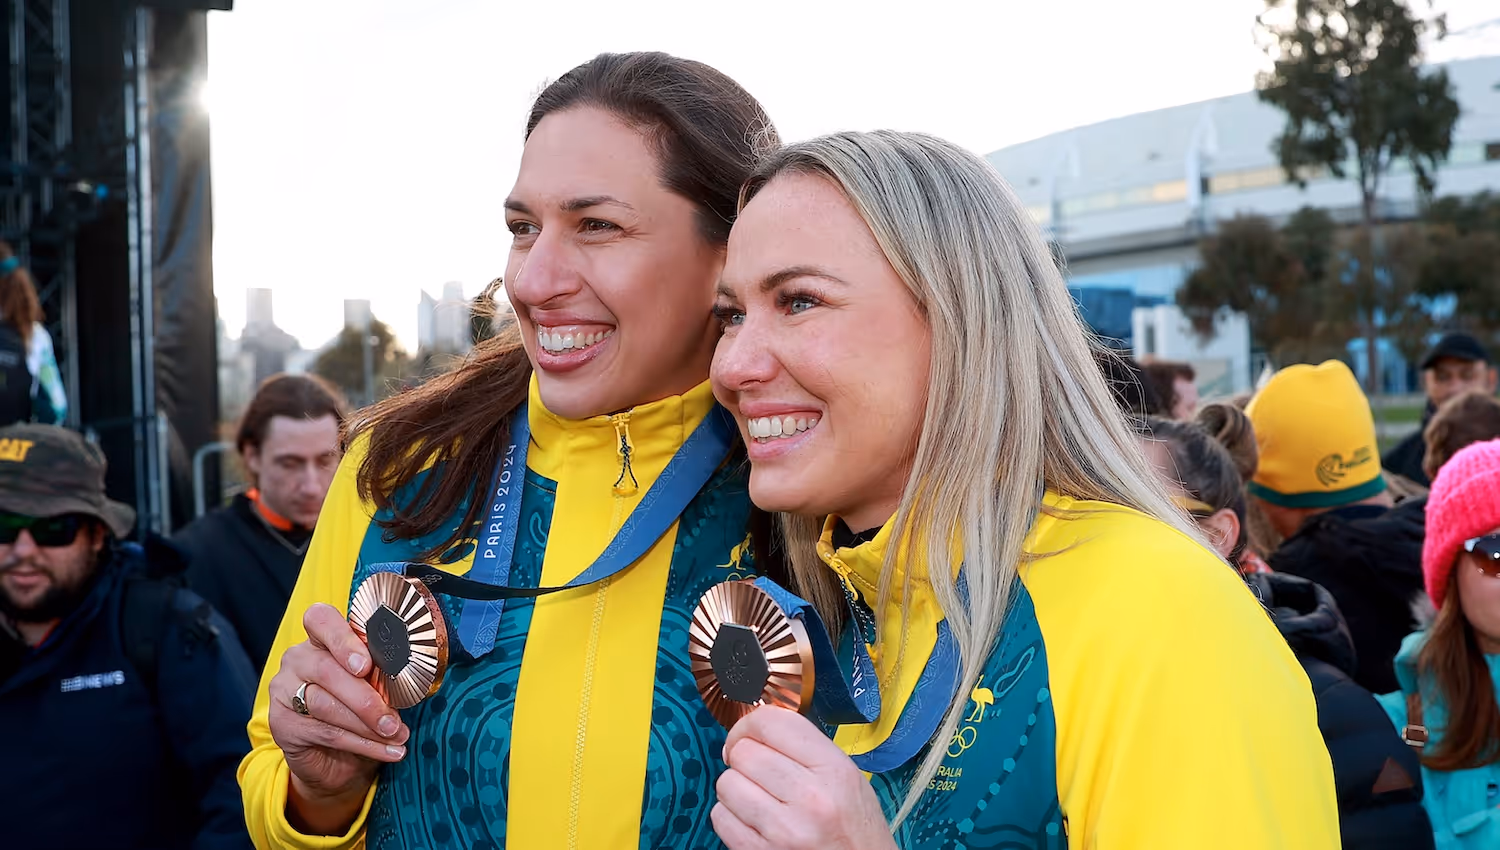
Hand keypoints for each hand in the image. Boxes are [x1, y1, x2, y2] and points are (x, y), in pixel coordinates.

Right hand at [268, 603, 409, 834]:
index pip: (320, 619)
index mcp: (321, 639)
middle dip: (366, 698)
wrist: (334, 757)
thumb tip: (410, 679)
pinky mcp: (282, 724)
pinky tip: (387, 751)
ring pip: (326, 705)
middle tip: (394, 719)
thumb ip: (379, 674)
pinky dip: (363, 744)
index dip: (342, 639)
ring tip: (397, 736)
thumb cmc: (358, 710)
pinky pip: (326, 733)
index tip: (365, 665)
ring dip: (368, 725)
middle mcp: (297, 659)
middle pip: (327, 670)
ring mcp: (284, 691)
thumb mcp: (372, 686)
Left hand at [712, 706, 897, 849]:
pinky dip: (730, 816)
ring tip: (759, 798)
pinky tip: (754, 821)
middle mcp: (810, 798)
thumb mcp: (846, 777)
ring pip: (726, 783)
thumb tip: (753, 730)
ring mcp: (783, 830)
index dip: (749, 724)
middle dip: (743, 758)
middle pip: (743, 752)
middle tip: (757, 771)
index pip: (771, 722)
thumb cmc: (854, 827)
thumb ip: (805, 748)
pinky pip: (720, 818)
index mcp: (834, 770)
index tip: (748, 735)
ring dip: (736, 787)